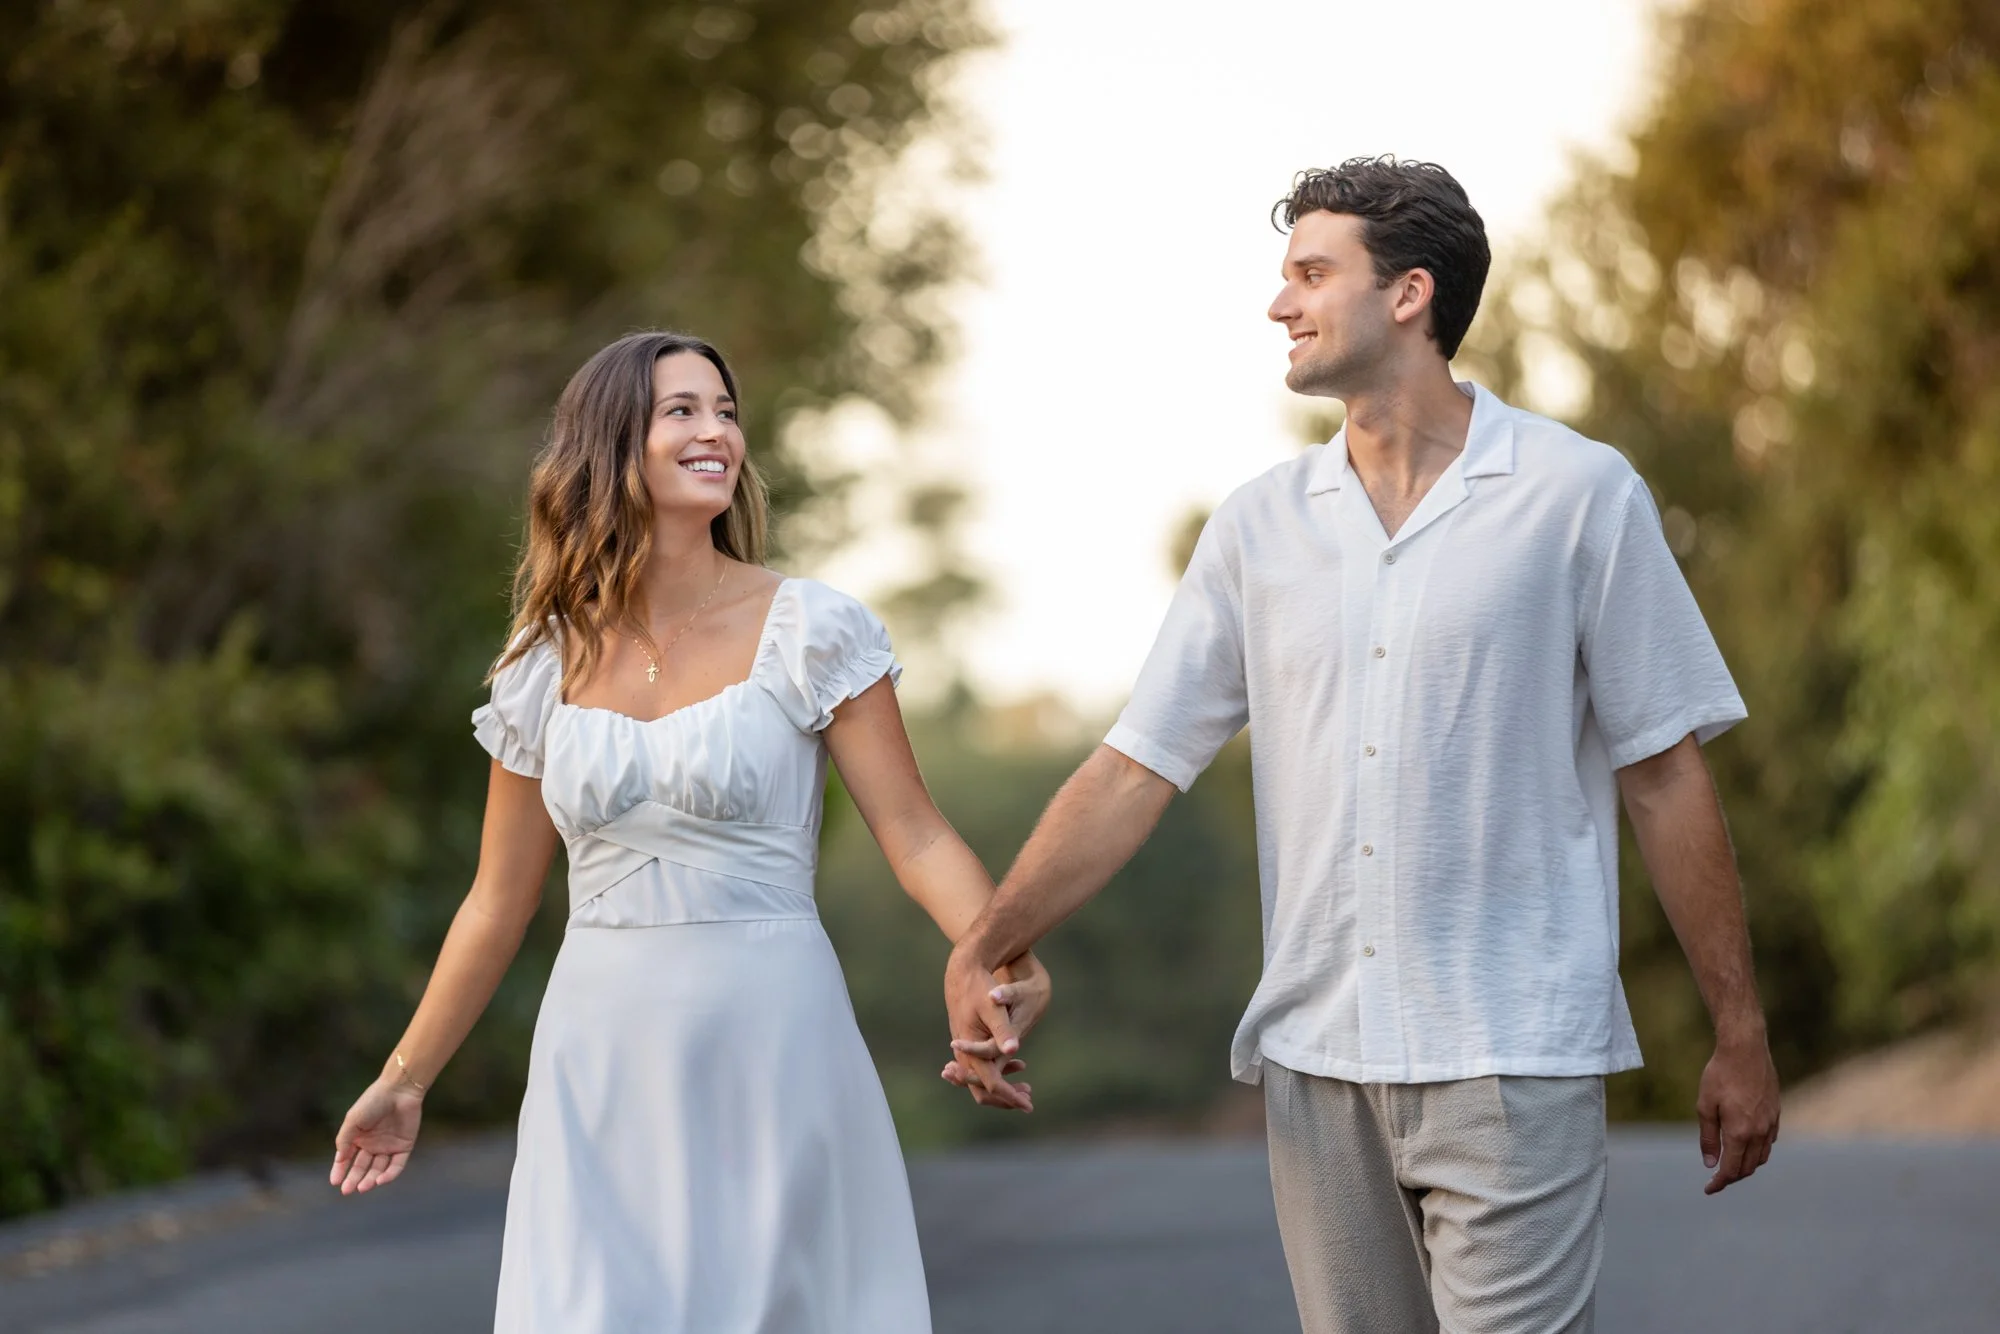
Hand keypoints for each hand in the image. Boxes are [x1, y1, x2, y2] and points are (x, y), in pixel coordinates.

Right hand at [330, 1077, 424, 1194]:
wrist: (399, 1090)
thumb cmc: (373, 1102)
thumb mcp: (353, 1120)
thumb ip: (344, 1140)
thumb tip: (340, 1159)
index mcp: (358, 1138)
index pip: (347, 1159)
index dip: (340, 1171)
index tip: (334, 1182)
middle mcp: (372, 1144)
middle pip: (362, 1167)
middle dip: (354, 1179)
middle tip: (347, 1190)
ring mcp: (388, 1146)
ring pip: (378, 1169)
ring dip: (370, 1180)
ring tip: (363, 1187)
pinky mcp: (404, 1147)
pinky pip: (396, 1165)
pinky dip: (389, 1175)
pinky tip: (380, 1180)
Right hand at [942, 947, 1035, 1111]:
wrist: (962, 970)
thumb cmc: (980, 987)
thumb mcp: (994, 1007)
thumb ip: (1003, 1031)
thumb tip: (1014, 1050)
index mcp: (969, 1048)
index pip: (990, 1082)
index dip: (1009, 1096)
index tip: (1028, 1105)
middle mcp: (963, 1053)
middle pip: (982, 1089)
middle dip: (1005, 1098)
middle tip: (1028, 1101)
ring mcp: (964, 1049)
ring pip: (982, 1080)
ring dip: (1003, 1086)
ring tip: (1026, 1088)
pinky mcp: (969, 1043)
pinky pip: (982, 1066)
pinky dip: (999, 1070)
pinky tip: (1019, 1065)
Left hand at [1696, 1028, 1780, 1194]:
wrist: (1745, 1049)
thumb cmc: (1720, 1075)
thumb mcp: (1705, 1106)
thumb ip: (1708, 1137)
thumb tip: (1711, 1164)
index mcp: (1740, 1132)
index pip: (1731, 1169)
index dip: (1719, 1182)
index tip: (1708, 1189)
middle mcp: (1759, 1132)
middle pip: (1748, 1167)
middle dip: (1732, 1177)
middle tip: (1716, 1179)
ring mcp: (1771, 1123)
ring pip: (1761, 1157)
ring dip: (1746, 1165)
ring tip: (1730, 1165)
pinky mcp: (1776, 1114)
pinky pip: (1769, 1142)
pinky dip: (1757, 1151)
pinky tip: (1746, 1145)